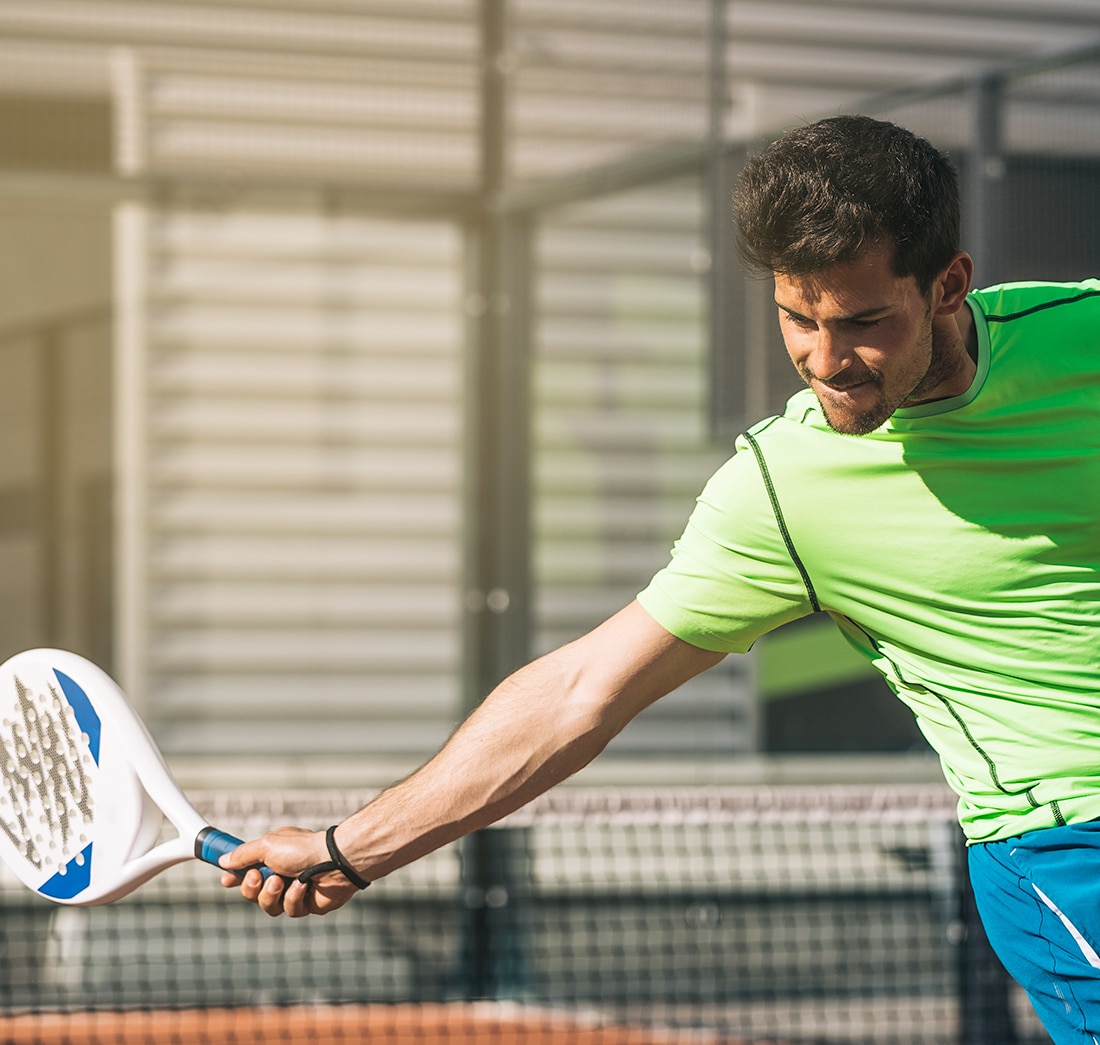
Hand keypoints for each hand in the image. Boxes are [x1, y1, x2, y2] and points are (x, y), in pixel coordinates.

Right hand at [218, 826, 362, 917]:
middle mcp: (283, 873)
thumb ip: (244, 855)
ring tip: (281, 881)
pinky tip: (304, 886)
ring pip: (269, 906)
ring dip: (271, 894)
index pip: (247, 870)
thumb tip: (223, 860)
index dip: (235, 877)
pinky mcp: (307, 905)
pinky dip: (294, 897)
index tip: (226, 879)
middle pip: (253, 893)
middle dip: (251, 887)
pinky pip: (290, 910)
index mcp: (274, 857)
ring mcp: (294, 891)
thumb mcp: (267, 845)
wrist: (335, 861)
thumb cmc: (304, 849)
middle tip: (257, 877)